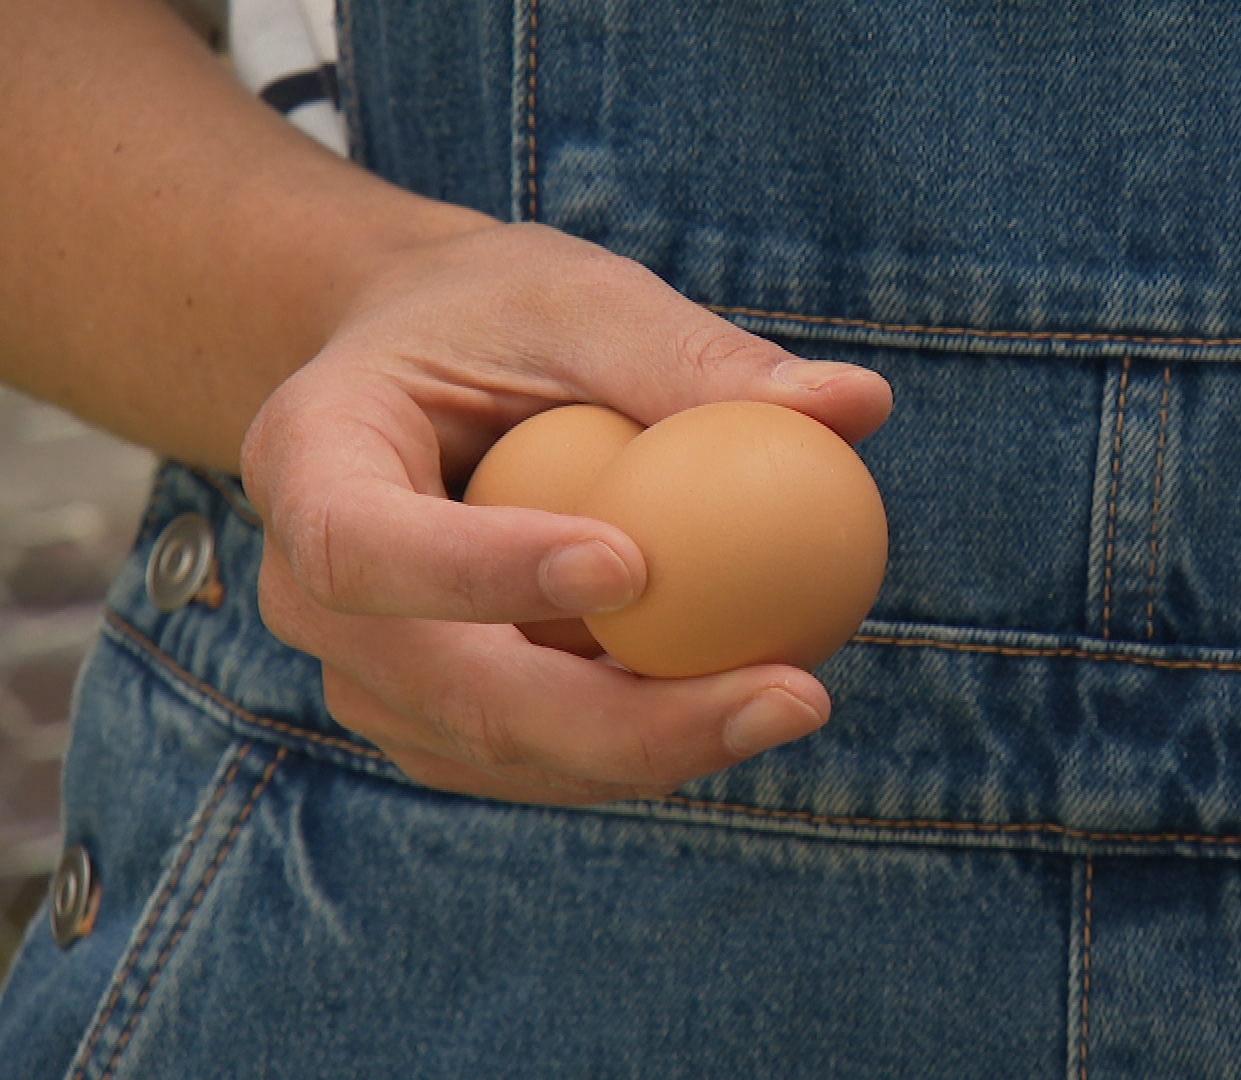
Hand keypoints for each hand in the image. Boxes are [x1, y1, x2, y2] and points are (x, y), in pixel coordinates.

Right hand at [243, 222, 892, 803]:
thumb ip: (699, 358)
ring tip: (795, 697)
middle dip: (623, 721)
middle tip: (790, 694)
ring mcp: (368, 674)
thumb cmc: (505, 316)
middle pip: (450, 694)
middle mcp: (310, 593)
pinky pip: (539, 760)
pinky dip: (644, 746)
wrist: (429, 372)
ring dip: (655, 749)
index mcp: (307, 461)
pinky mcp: (436, 720)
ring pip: (504, 752)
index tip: (632, 566)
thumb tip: (858, 405)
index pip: (367, 547)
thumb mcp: (588, 300)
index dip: (482, 574)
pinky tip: (748, 704)